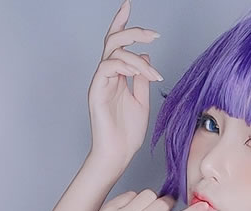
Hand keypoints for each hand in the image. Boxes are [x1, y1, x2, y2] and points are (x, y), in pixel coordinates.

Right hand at [87, 0, 163, 169]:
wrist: (117, 155)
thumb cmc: (127, 135)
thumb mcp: (142, 101)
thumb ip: (142, 78)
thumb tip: (145, 55)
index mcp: (117, 77)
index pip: (117, 44)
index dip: (122, 23)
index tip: (128, 4)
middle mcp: (107, 76)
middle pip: (114, 40)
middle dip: (133, 31)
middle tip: (153, 34)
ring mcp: (100, 82)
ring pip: (114, 51)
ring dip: (138, 59)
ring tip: (152, 75)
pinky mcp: (97, 90)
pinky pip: (109, 66)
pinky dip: (127, 66)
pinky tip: (140, 75)